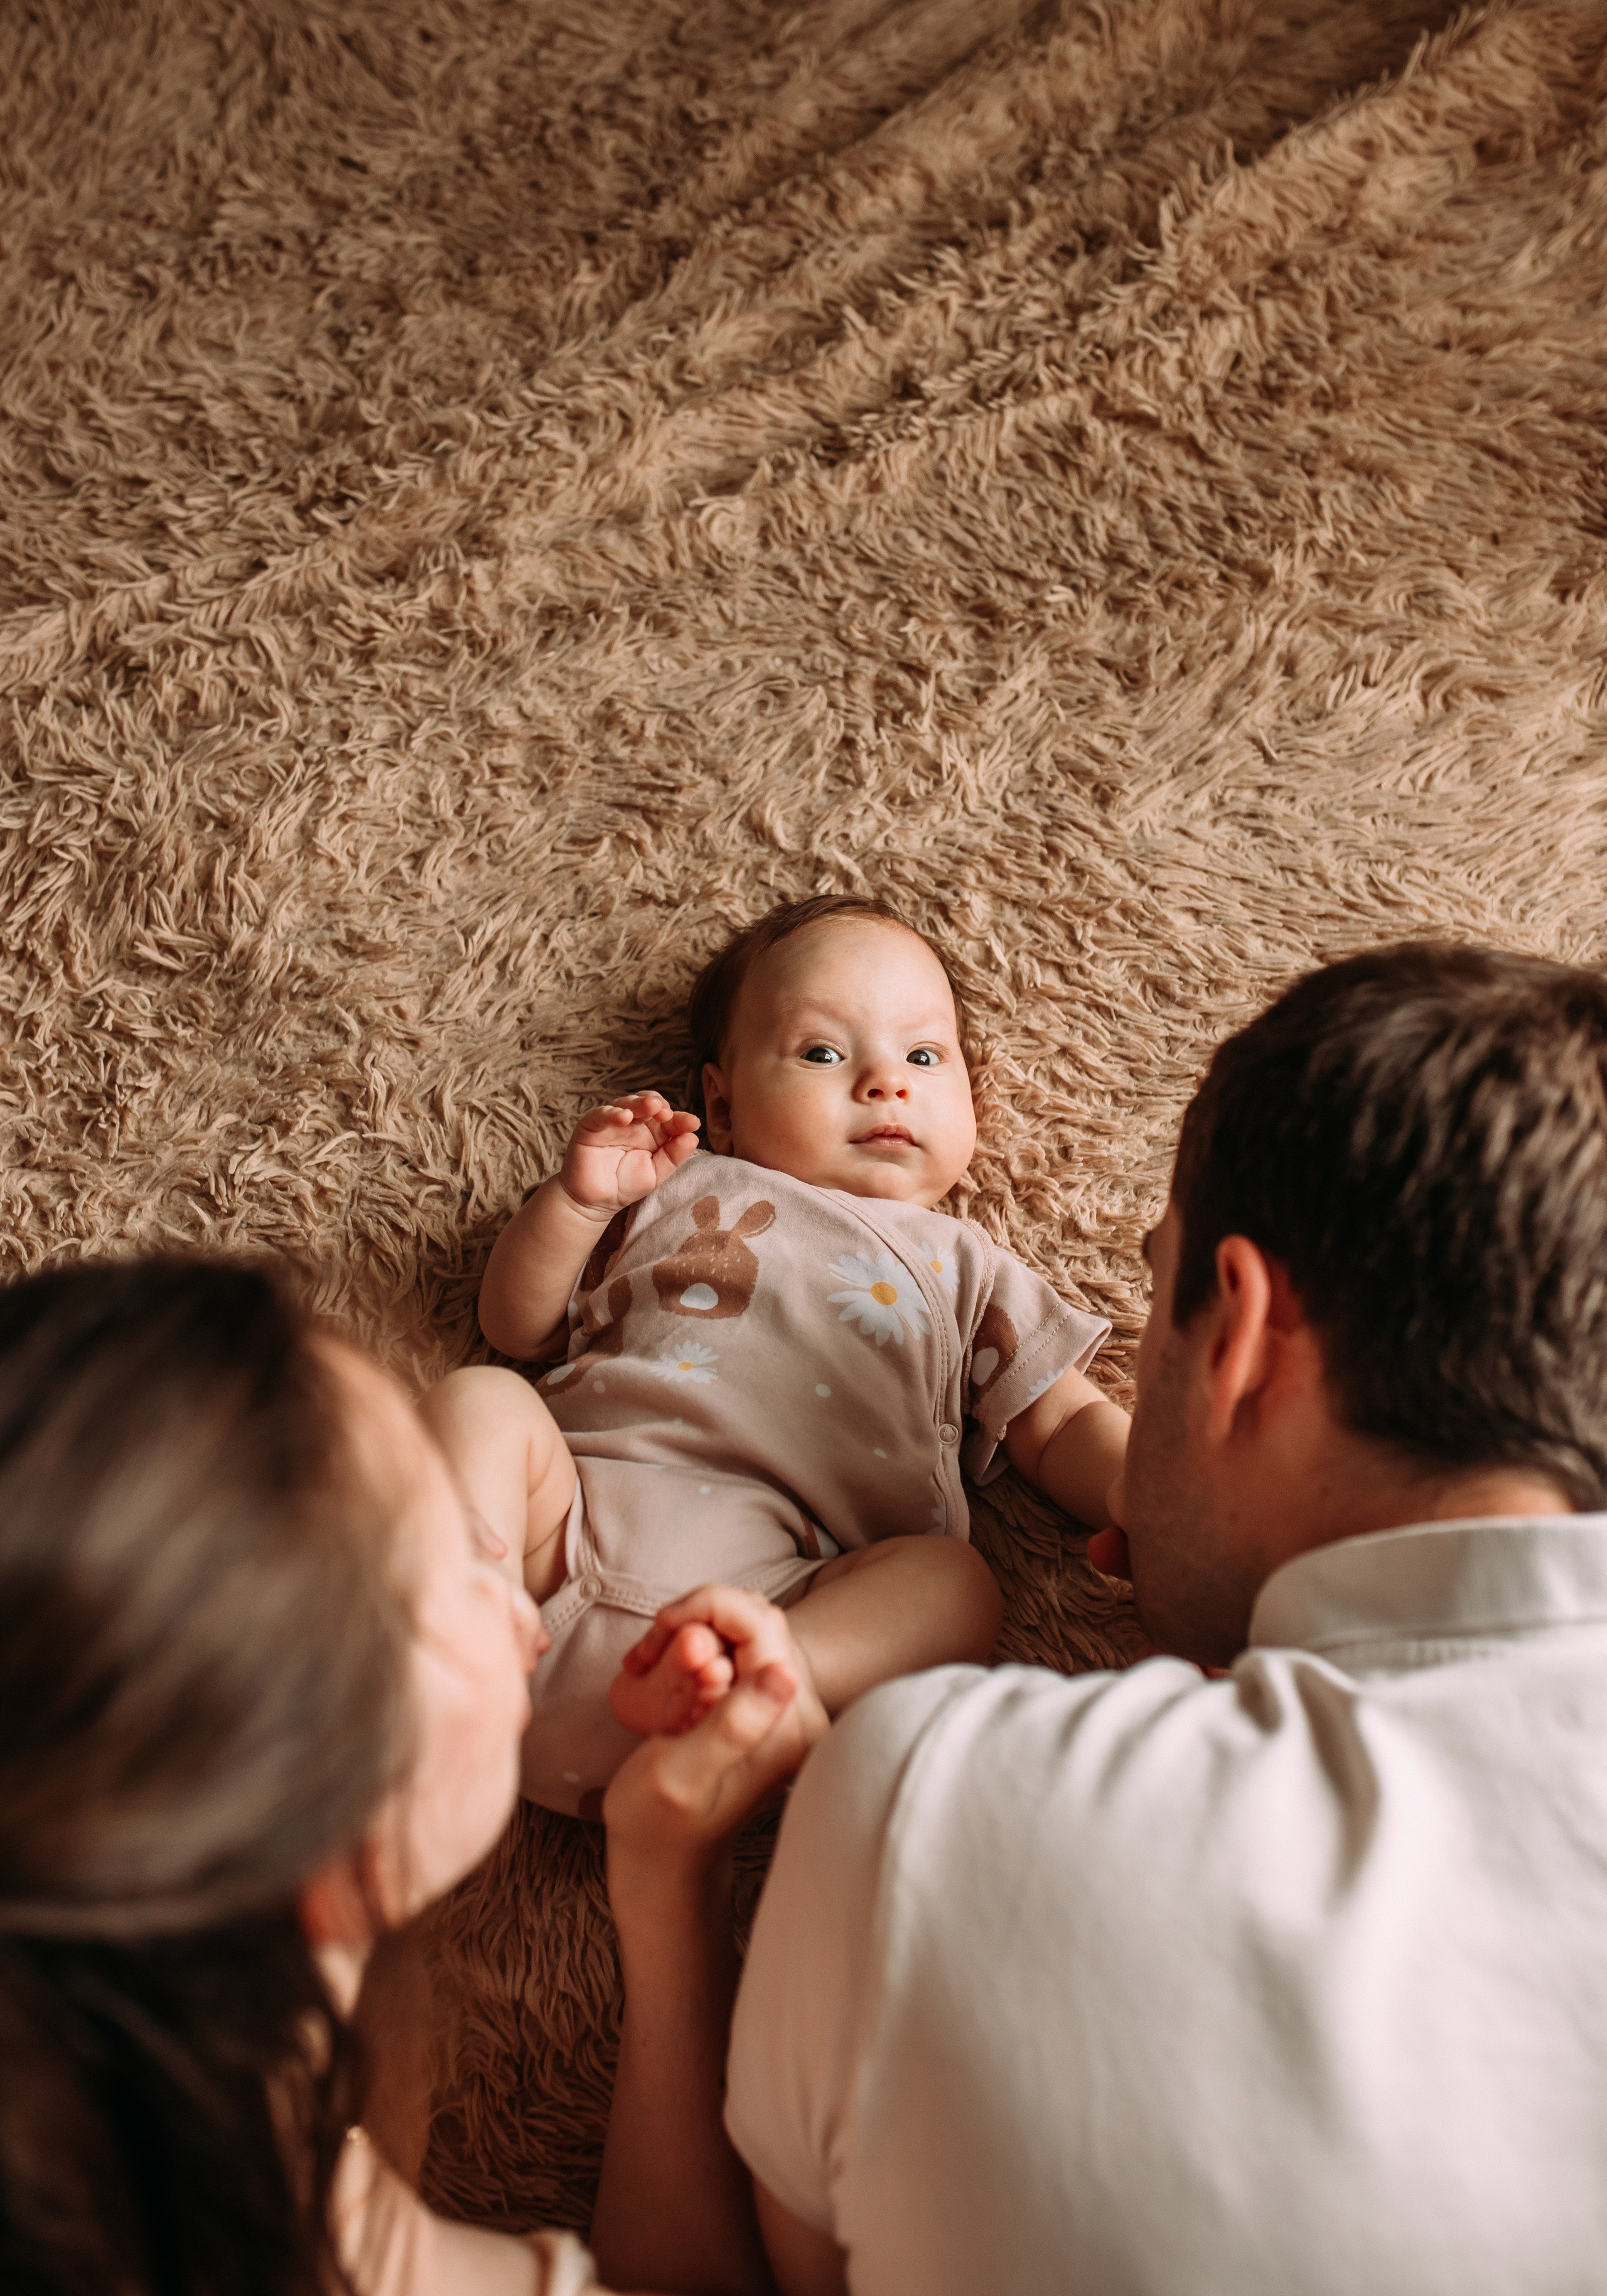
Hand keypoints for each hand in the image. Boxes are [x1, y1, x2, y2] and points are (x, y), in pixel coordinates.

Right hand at [559, 1091, 700, 1217]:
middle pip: (647, 1104)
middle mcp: (633, 1122)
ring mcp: (612, 1122)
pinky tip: (624, 1116)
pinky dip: (612, 1113)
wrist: (595, 1202)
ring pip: (626, 1103)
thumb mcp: (656, 1173)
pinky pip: (600, 1115)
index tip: (692, 1123)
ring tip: (651, 1106)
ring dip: (639, 1103)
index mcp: (652, 1131)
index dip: (679, 1118)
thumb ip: (674, 1156)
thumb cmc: (626, 1185)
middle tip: (667, 1113)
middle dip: (659, 1105)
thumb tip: (693, 1137)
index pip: (667, 1118)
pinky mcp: (591, 1126)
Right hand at [604, 1587, 827, 1903]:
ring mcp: (788, 1712)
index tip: (660, 1629)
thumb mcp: (680, 1776)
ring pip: (746, 1627)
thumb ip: (733, 1725)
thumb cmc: (656, 1824)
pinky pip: (738, 1647)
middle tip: (649, 1654)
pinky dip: (699, 1645)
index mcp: (787, 1731)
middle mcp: (801, 1718)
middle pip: (758, 1618)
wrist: (663, 1859)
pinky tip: (669, 1673)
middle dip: (698, 1618)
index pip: (761, 1625)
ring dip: (695, 1630)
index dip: (707, 1607)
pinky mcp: (769, 1708)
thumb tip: (785, 1673)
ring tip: (653, 1664)